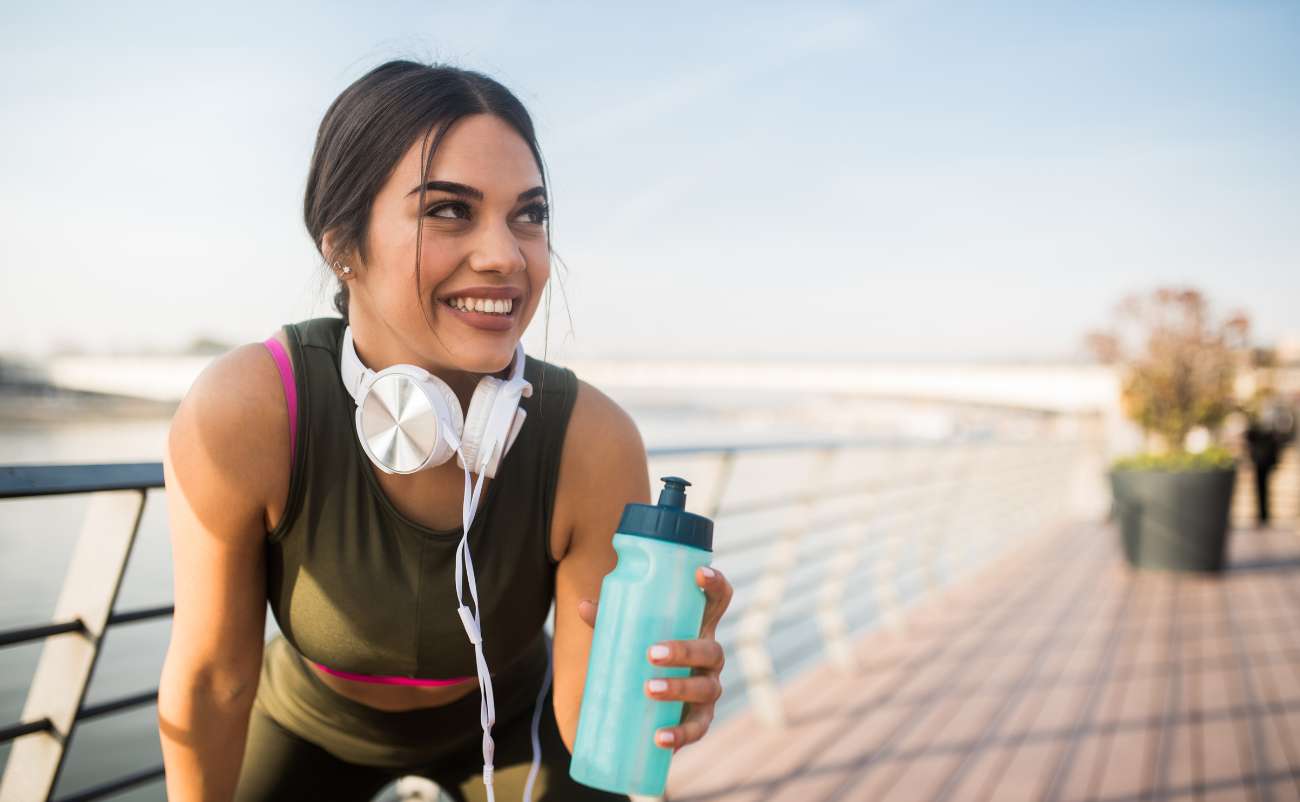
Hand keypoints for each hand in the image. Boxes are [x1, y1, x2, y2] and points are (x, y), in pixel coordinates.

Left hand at [577, 565, 733, 752]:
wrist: (636, 707)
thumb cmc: (636, 657)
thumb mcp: (624, 637)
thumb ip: (607, 622)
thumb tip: (583, 606)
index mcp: (697, 627)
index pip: (718, 601)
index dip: (715, 584)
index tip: (698, 574)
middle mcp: (710, 657)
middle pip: (710, 649)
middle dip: (684, 650)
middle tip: (650, 653)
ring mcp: (709, 689)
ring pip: (705, 688)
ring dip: (679, 688)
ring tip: (649, 689)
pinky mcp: (700, 720)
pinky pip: (697, 729)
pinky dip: (680, 734)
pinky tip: (660, 737)